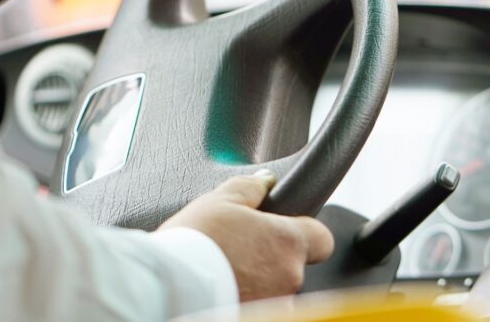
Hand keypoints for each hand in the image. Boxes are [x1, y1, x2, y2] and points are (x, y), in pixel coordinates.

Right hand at [159, 170, 334, 301]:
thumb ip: (251, 187)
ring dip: (258, 284)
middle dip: (270, 259)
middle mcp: (290, 278)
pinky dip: (246, 300)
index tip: (285, 231)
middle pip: (293, 266)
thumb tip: (265, 181)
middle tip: (239, 251)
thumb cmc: (193, 244)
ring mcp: (276, 306)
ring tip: (225, 274)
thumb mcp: (220, 200)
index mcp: (288, 242)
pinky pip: (260, 308)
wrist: (166, 287)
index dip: (305, 233)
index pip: (322, 238)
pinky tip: (223, 292)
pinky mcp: (256, 321)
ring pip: (276, 292)